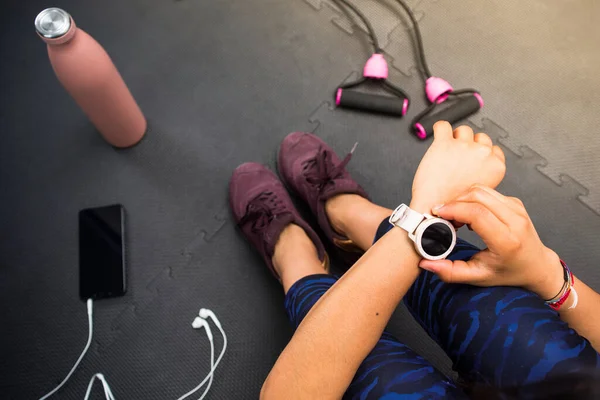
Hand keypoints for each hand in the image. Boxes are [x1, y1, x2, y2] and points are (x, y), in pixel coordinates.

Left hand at [410, 121, 505, 213]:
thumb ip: (484, 173)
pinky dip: (439, 129)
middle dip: (470, 145)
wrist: (434, 210)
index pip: (493, 149)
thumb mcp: (481, 191)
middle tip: (458, 157)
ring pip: (463, 130)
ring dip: (455, 137)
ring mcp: (464, 146)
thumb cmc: (454, 204)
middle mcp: (482, 153)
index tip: (473, 158)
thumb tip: (477, 164)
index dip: (481, 153)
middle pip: (480, 137)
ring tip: (447, 150)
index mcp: (495, 166)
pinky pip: (442, 125)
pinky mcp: (444, 143)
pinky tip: (438, 135)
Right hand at [419, 185, 564, 298]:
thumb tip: (425, 263)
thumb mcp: (479, 278)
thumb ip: (451, 272)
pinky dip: (471, 198)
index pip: (477, 214)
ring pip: (481, 190)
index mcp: (507, 241)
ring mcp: (517, 208)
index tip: (437, 214)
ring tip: (453, 216)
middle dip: (454, 203)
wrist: (537, 265)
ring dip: (461, 199)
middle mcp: (515, 220)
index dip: (454, 209)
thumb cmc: (508, 273)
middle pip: (477, 197)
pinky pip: (486, 191)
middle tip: (442, 217)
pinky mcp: (514, 201)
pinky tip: (466, 214)